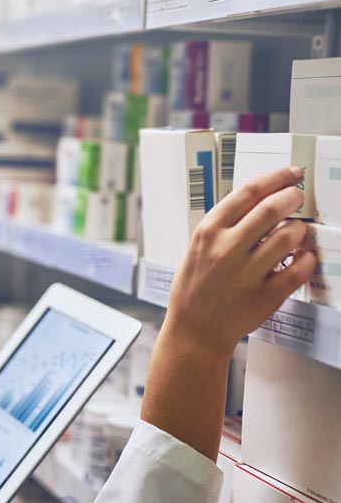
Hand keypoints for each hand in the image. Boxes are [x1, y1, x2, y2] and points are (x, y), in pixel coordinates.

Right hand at [166, 165, 316, 353]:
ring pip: (290, 235)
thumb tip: (259, 198)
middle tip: (298, 196)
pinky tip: (301, 257)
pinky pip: (299, 268)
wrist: (195, 329)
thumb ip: (224, 225)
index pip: (248, 192)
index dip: (276, 177)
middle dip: (293, 196)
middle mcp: (226, 250)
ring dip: (300, 228)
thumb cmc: (194, 287)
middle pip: (272, 208)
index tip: (290, 173)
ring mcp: (247, 273)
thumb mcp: (197, 248)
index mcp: (208, 233)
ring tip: (296, 230)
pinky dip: (307, 258)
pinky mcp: (265, 296)